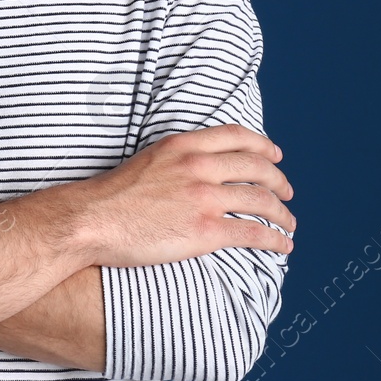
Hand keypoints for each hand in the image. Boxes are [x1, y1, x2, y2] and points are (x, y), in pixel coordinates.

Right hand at [71, 123, 294, 266]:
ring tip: (289, 222)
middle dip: (278, 180)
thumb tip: (198, 169)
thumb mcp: (147, 160)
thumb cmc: (111, 196)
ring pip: (260, 201)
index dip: (262, 145)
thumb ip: (176, 160)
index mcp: (182, 146)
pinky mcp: (205, 231)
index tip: (274, 155)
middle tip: (287, 191)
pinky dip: (274, 238)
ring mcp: (203, 198)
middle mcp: (197, 167)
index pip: (236, 136)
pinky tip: (282, 244)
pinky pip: (252, 233)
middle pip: (255, 167)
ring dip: (282, 213)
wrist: (91, 221)